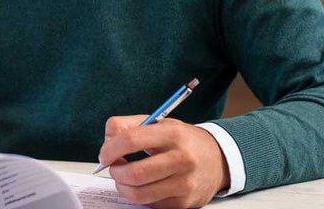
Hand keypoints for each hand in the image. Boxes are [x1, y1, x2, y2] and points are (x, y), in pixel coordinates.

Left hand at [98, 115, 229, 208]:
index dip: (110, 149)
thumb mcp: (159, 123)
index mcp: (173, 134)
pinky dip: (140, 196)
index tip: (105, 154)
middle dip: (115, 172)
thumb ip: (128, 125)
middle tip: (114, 168)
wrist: (218, 160)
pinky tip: (144, 185)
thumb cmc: (182, 140)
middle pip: (134, 173)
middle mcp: (182, 159)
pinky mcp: (185, 203)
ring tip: (125, 178)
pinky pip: (151, 204)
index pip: (131, 140)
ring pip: (139, 194)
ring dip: (123, 187)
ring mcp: (185, 183)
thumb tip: (108, 141)